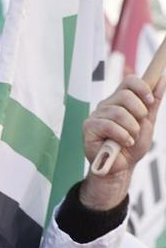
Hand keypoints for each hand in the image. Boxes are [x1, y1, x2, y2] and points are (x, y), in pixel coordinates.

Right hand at [80, 75, 164, 208]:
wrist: (121, 168)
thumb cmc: (131, 147)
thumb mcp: (148, 123)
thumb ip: (153, 103)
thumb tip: (162, 79)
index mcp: (120, 101)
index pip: (129, 81)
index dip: (142, 88)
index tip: (150, 101)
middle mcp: (107, 105)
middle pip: (125, 95)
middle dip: (139, 112)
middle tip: (138, 127)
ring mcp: (96, 115)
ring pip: (118, 112)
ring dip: (132, 129)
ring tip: (130, 139)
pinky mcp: (88, 127)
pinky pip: (109, 126)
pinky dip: (122, 136)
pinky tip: (124, 143)